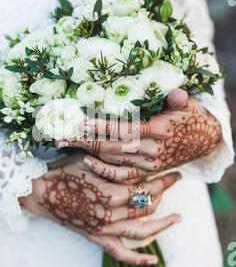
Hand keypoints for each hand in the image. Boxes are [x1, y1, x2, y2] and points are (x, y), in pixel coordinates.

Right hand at [20, 155, 180, 264]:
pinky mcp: (97, 237)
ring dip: (163, 224)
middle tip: (174, 182)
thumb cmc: (65, 170)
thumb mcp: (92, 159)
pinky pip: (120, 252)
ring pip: (142, 230)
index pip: (147, 187)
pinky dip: (138, 258)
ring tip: (178, 218)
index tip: (175, 172)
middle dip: (164, 193)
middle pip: (148, 206)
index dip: (164, 179)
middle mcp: (112, 213)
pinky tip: (153, 260)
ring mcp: (105, 228)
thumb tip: (142, 161)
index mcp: (113, 192)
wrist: (40, 191)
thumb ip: (117, 163)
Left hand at [55, 89, 221, 181]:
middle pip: (113, 148)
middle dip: (85, 142)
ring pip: (113, 161)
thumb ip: (176, 98)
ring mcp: (148, 164)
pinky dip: (103, 169)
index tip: (80, 123)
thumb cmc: (191, 118)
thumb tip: (176, 92)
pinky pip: (121, 174)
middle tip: (60, 136)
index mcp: (160, 130)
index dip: (103, 127)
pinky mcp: (146, 171)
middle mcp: (152, 150)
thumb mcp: (188, 105)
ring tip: (66, 145)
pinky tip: (87, 160)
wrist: (204, 142)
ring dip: (88, 153)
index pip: (126, 130)